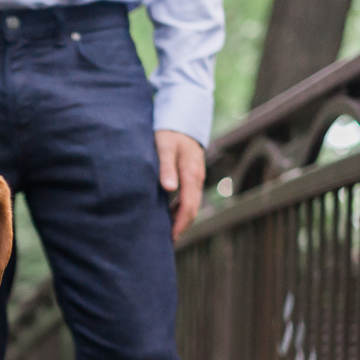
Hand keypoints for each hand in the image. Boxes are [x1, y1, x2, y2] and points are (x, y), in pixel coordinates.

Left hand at [157, 129, 204, 245]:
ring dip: (181, 219)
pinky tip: (168, 214)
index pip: (188, 206)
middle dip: (182, 227)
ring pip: (191, 204)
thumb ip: (165, 166)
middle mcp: (196, 177)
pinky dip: (181, 208)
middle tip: (168, 242)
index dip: (180, 224)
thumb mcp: (163, 146)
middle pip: (192, 209)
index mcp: (191, 174)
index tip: (170, 238)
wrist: (181, 117)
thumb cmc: (168, 132)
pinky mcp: (192, 175)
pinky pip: (189, 196)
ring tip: (167, 232)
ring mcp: (196, 176)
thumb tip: (169, 188)